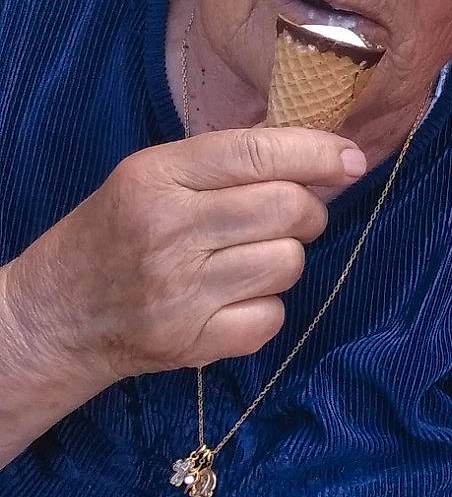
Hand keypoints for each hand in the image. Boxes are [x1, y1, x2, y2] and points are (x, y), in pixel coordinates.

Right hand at [3, 126, 366, 395]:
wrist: (57, 316)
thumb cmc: (116, 233)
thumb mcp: (151, 176)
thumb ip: (226, 162)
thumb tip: (325, 156)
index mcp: (154, 177)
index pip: (257, 153)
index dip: (317, 153)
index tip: (350, 159)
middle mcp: (166, 232)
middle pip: (287, 208)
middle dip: (309, 210)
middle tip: (293, 215)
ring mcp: (179, 293)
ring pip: (288, 263)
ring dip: (285, 258)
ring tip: (248, 258)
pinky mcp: (191, 343)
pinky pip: (273, 316)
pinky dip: (266, 307)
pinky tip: (234, 298)